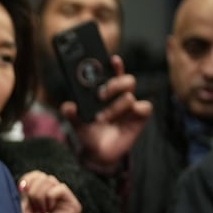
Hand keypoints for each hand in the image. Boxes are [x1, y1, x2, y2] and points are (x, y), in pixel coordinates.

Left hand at [19, 170, 81, 212]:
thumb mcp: (23, 206)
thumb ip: (26, 191)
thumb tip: (25, 183)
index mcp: (43, 194)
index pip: (36, 175)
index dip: (28, 180)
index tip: (22, 192)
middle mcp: (55, 195)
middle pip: (42, 176)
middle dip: (33, 191)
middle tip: (34, 208)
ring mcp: (65, 200)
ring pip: (50, 180)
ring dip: (39, 196)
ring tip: (41, 210)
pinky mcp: (73, 206)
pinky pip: (60, 188)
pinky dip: (50, 197)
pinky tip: (49, 210)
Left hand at [60, 55, 151, 169]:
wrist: (97, 153)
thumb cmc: (88, 132)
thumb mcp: (76, 122)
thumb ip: (71, 113)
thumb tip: (68, 106)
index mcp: (106, 91)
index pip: (113, 72)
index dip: (115, 64)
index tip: (112, 59)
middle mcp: (120, 95)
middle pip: (127, 79)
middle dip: (114, 84)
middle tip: (100, 95)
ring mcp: (130, 106)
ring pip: (129, 97)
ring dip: (113, 108)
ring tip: (101, 118)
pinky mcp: (139, 117)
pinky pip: (144, 107)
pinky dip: (133, 111)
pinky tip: (123, 120)